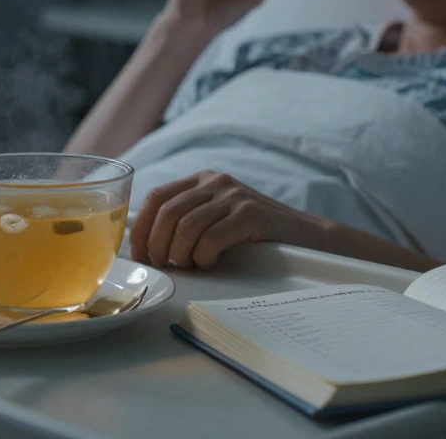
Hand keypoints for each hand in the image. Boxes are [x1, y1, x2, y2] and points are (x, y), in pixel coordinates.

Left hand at [129, 171, 322, 268]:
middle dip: (158, 246)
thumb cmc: (253, 234)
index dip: (141, 228)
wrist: (305, 236)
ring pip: (186, 227)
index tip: (140, 254)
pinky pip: (211, 238)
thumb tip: (144, 245)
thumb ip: (185, 220)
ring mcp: (234, 196)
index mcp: (201, 180)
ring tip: (191, 265)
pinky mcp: (250, 213)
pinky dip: (204, 256)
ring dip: (181, 255)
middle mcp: (215, 182)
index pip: (157, 197)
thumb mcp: (216, 217)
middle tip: (166, 265)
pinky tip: (211, 261)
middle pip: (167, 213)